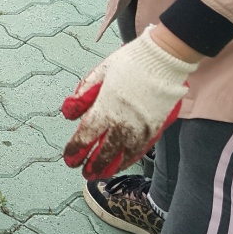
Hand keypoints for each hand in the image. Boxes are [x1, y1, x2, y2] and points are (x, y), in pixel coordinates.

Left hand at [61, 25, 197, 178]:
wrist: (164, 59)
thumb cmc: (130, 62)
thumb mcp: (100, 72)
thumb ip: (83, 94)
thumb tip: (68, 113)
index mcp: (105, 108)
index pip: (86, 136)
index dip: (76, 150)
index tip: (69, 159)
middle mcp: (123, 122)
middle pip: (104, 152)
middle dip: (92, 165)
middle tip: (84, 173)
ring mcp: (141, 127)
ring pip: (124, 155)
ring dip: (111, 167)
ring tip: (101, 174)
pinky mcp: (155, 127)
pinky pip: (141, 150)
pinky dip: (130, 159)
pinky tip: (123, 163)